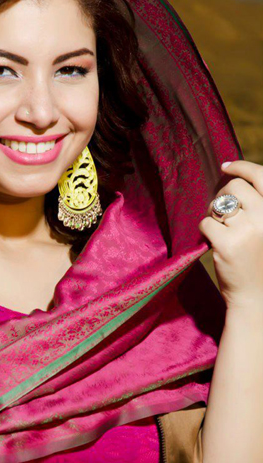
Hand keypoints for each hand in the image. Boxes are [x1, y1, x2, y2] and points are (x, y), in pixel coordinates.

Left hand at [199, 160, 262, 308]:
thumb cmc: (259, 259)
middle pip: (233, 188)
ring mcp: (247, 230)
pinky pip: (206, 223)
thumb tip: (232, 175)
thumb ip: (256, 205)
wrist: (257, 296)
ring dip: (214, 216)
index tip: (226, 166)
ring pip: (217, 205)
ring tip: (223, 233)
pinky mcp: (227, 243)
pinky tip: (217, 245)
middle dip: (222, 198)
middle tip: (222, 216)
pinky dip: (206, 232)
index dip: (242, 167)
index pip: (261, 176)